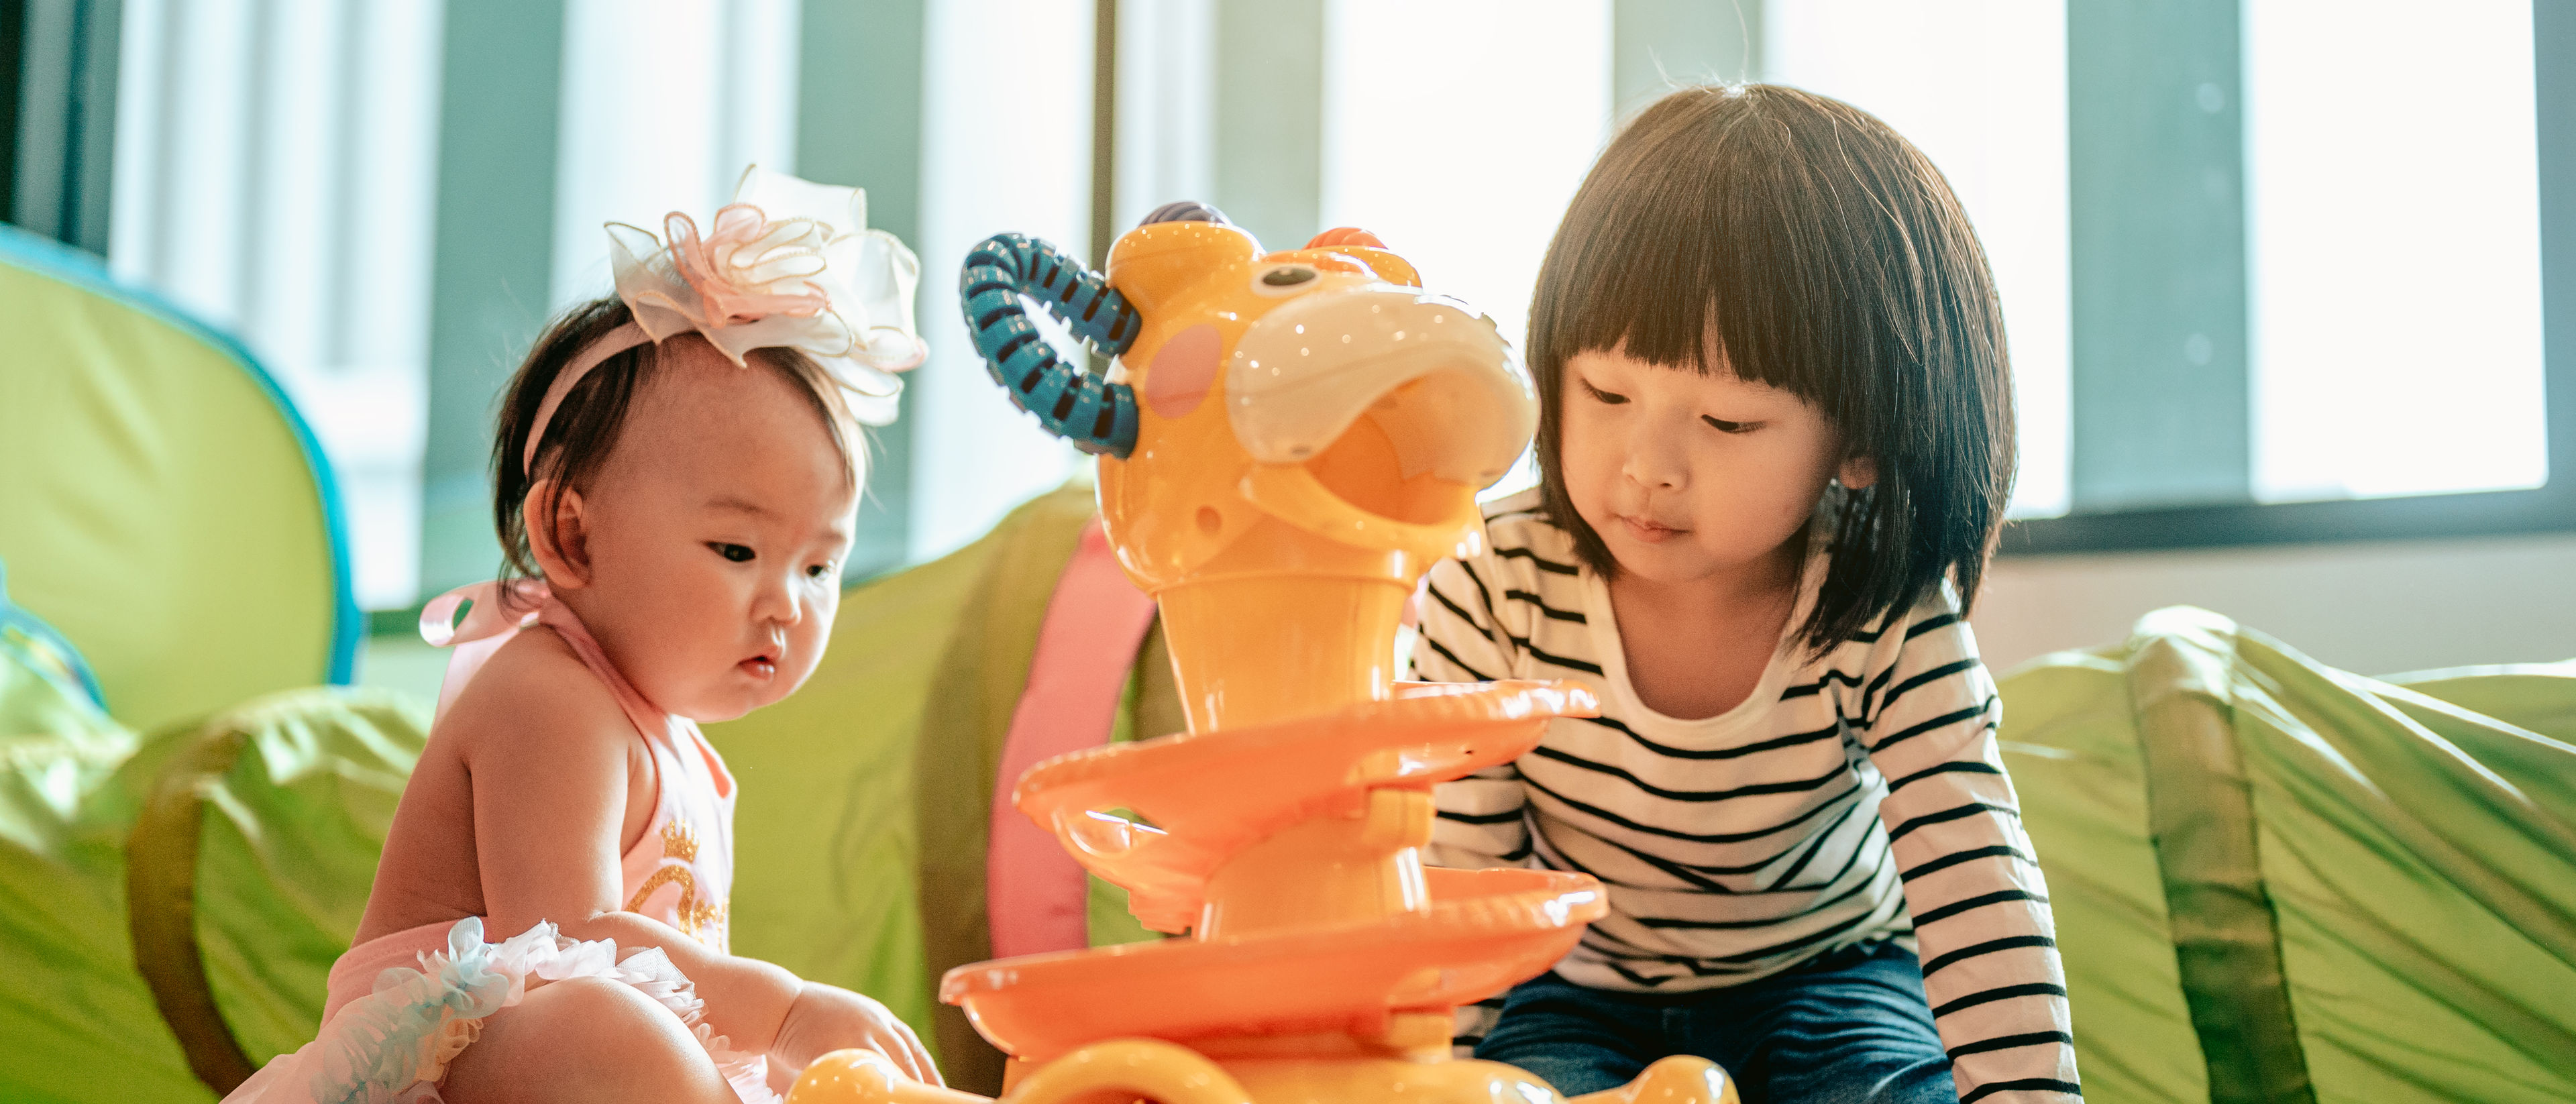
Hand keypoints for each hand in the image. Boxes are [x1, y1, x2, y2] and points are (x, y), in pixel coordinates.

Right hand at [771, 983, 942, 1085]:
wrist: (779, 1004)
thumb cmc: (811, 1017)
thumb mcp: (849, 1021)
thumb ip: (867, 1041)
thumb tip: (884, 1070)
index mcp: (880, 1018)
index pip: (913, 1047)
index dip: (928, 1071)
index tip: (938, 1090)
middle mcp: (875, 1023)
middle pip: (906, 1059)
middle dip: (919, 1084)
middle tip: (927, 1101)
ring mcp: (856, 1034)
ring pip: (887, 1068)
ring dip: (895, 1089)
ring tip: (903, 1102)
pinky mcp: (835, 1048)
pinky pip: (855, 1074)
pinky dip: (865, 1091)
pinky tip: (867, 1099)